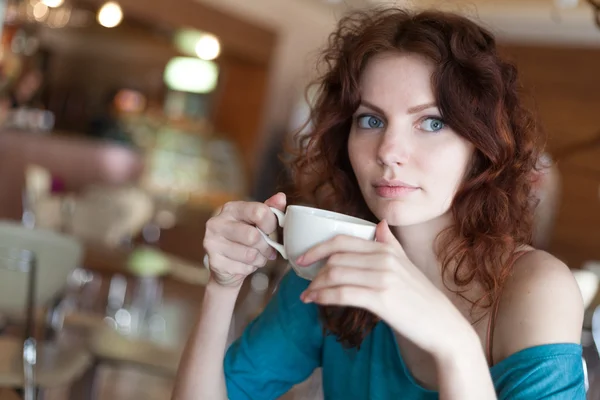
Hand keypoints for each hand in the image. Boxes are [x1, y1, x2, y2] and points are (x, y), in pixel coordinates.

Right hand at [203, 193, 285, 286]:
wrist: (225, 265)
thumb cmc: (244, 240)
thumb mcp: (257, 222)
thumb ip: (269, 209)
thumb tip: (281, 197)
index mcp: (231, 208)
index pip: (258, 211)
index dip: (271, 224)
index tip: (271, 231)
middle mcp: (217, 223)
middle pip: (253, 236)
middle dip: (266, 246)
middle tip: (268, 250)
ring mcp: (212, 242)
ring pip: (250, 254)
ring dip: (259, 259)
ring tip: (256, 257)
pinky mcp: (214, 262)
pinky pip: (243, 268)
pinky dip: (250, 269)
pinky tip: (244, 265)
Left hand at [297, 220, 473, 355]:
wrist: (444, 326)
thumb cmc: (421, 298)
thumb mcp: (407, 264)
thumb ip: (390, 244)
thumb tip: (380, 224)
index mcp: (386, 249)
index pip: (342, 240)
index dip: (317, 248)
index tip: (303, 257)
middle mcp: (384, 259)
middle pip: (335, 257)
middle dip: (314, 269)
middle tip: (305, 281)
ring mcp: (382, 278)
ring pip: (335, 274)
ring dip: (316, 285)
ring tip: (308, 295)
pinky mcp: (381, 299)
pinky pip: (342, 293)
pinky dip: (323, 296)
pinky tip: (315, 301)